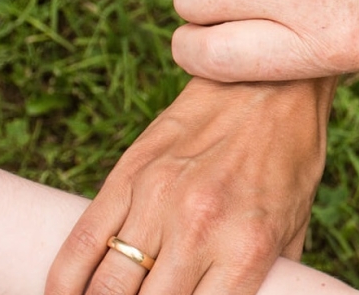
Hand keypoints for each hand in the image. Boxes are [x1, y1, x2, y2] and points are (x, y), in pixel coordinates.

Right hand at [46, 77, 332, 294]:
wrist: (273, 84)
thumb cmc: (290, 160)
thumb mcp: (294, 228)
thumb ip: (268, 279)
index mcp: (247, 249)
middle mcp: (199, 229)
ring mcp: (157, 199)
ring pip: (105, 286)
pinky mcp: (127, 174)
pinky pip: (81, 242)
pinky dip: (64, 282)